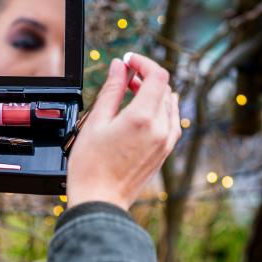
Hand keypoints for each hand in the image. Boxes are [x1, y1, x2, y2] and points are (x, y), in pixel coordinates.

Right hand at [67, 53, 180, 210]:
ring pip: (169, 106)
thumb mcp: (95, 123)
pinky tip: (145, 114)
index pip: (157, 75)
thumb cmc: (91, 167)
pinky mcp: (164, 154)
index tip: (129, 61)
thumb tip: (119, 67)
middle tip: (126, 78)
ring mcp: (165, 143)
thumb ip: (111, 90)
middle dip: (146, 77)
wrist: (100, 200)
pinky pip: (171, 124)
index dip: (143, 62)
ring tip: (133, 94)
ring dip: (154, 94)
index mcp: (142, 118)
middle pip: (164, 89)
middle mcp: (160, 129)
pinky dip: (160, 111)